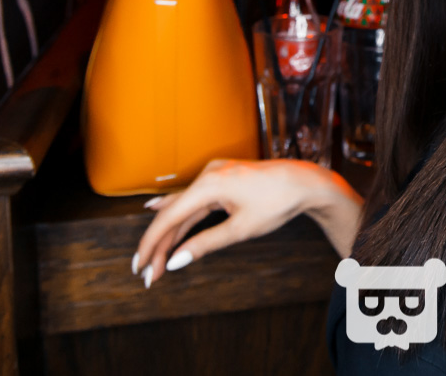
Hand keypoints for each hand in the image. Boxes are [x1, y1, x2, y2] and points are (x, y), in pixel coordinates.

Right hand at [132, 158, 335, 287]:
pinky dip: (182, 216)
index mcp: (209, 184)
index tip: (141, 267)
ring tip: (156, 260)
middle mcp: (207, 173)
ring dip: (170, 233)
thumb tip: (176, 261)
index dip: (151, 245)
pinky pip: (195, 199)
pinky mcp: (222, 176)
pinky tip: (160, 215)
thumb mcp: (241, 229)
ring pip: (184, 207)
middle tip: (147, 273)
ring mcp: (214, 173)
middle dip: (159, 245)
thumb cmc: (277, 203)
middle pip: (174, 214)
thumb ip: (205, 244)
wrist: (304, 182)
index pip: (169, 218)